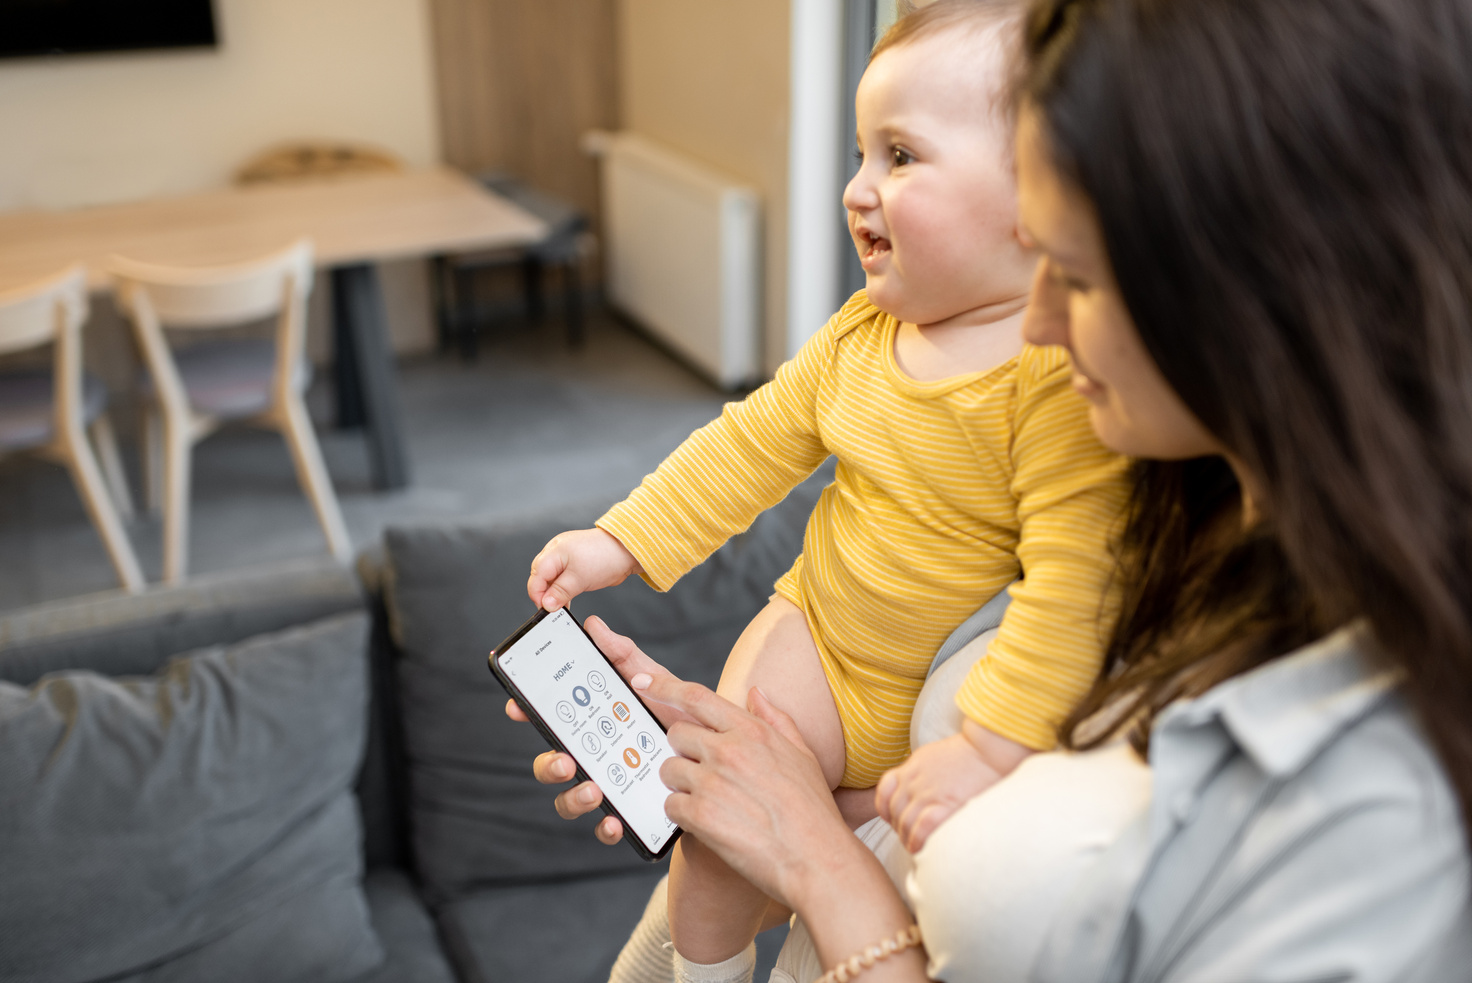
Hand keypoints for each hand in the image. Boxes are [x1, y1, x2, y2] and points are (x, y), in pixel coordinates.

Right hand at [502, 615, 697, 845]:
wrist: (728, 759)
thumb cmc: (682, 717)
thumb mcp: (657, 682)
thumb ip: (625, 656)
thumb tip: (594, 625)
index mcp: (594, 725)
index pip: (552, 720)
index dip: (527, 712)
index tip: (517, 706)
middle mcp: (594, 758)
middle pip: (553, 763)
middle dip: (549, 763)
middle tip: (566, 759)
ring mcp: (609, 788)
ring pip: (571, 799)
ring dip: (573, 797)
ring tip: (593, 788)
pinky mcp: (630, 815)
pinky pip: (607, 827)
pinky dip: (606, 827)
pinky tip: (617, 822)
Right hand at [527, 528, 641, 610]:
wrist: (627, 551)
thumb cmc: (606, 556)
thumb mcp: (579, 579)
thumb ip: (560, 592)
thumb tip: (546, 604)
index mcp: (554, 551)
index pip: (536, 576)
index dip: (538, 594)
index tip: (545, 609)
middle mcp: (556, 551)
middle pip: (541, 576)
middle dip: (544, 594)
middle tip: (553, 609)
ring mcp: (565, 557)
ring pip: (551, 578)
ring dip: (554, 593)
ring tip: (561, 606)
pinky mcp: (574, 563)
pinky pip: (561, 578)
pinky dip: (562, 590)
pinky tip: (566, 600)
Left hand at [635, 671, 852, 909]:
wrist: (816, 860)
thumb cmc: (812, 811)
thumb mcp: (802, 754)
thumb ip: (776, 719)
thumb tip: (756, 692)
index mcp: (751, 731)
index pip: (696, 697)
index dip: (663, 686)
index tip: (641, 682)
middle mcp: (728, 750)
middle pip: (677, 735)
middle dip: (684, 752)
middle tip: (704, 773)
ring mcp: (711, 783)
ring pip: (668, 771)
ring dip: (681, 785)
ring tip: (710, 803)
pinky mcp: (699, 816)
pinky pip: (670, 805)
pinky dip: (682, 815)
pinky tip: (707, 824)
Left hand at [875, 722, 1031, 851]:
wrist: (990, 749)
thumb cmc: (969, 754)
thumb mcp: (934, 756)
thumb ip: (922, 773)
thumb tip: (921, 791)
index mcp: (911, 768)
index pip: (884, 793)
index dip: (888, 812)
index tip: (899, 822)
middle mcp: (914, 780)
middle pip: (895, 812)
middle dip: (901, 830)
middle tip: (913, 840)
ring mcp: (928, 792)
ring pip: (905, 823)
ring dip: (909, 840)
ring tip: (919, 849)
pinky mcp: (945, 803)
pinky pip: (922, 826)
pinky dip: (920, 839)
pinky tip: (925, 849)